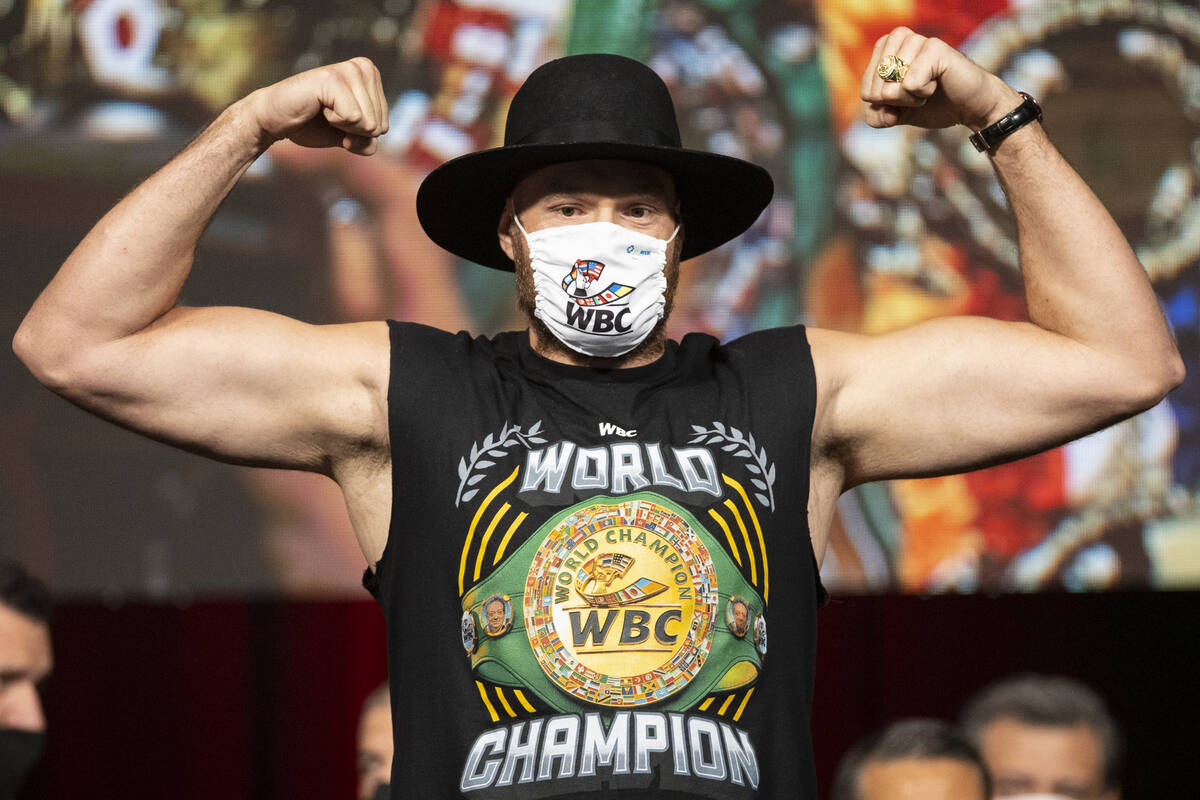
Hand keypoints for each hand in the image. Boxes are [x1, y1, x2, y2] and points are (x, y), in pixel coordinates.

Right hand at [245, 58, 388, 154]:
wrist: (274, 120)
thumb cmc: (311, 125)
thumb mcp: (349, 138)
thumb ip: (369, 141)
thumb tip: (374, 135)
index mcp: (371, 76)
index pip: (384, 126)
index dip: (359, 134)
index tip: (337, 119)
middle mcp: (363, 67)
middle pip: (379, 125)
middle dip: (353, 131)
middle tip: (328, 116)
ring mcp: (349, 70)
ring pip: (369, 123)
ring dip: (343, 126)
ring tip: (323, 110)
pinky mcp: (333, 79)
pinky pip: (354, 118)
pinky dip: (335, 122)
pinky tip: (319, 107)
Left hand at [860, 28, 1022, 131]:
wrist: (969, 108)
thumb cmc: (933, 106)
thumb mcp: (895, 115)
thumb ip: (875, 115)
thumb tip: (879, 103)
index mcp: (884, 50)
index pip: (866, 92)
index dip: (887, 107)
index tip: (907, 98)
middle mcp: (898, 39)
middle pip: (875, 91)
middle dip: (898, 103)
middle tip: (920, 93)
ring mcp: (916, 40)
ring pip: (891, 88)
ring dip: (911, 98)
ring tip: (929, 87)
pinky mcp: (934, 47)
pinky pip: (910, 84)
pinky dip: (923, 93)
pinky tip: (938, 82)